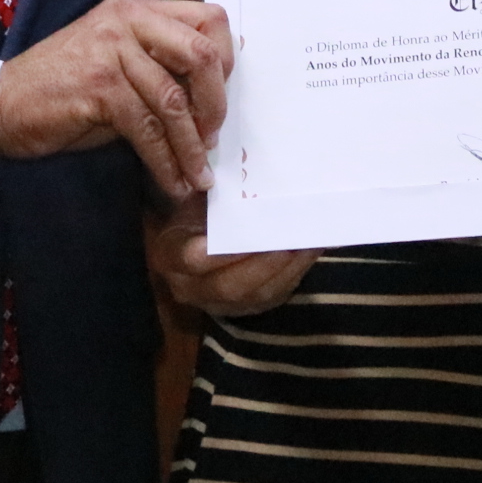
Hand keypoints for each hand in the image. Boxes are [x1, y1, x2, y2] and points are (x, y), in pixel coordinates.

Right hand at [0, 0, 229, 199]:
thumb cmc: (62, 86)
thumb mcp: (116, 59)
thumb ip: (157, 64)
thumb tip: (209, 101)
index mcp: (137, 10)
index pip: (209, 19)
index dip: (225, 61)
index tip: (218, 100)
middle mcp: (128, 21)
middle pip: (200, 55)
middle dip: (216, 105)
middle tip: (213, 140)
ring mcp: (112, 51)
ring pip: (173, 101)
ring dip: (190, 147)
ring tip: (197, 177)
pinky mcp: (99, 87)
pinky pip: (147, 130)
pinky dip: (164, 162)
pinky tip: (171, 181)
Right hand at [150, 192, 316, 317]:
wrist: (190, 250)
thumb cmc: (195, 218)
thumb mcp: (192, 203)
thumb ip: (213, 196)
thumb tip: (246, 173)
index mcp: (171, 256)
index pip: (193, 258)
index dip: (222, 251)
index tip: (249, 229)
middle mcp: (191, 287)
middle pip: (230, 285)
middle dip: (263, 263)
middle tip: (289, 240)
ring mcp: (221, 304)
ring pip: (256, 294)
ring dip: (287, 269)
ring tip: (307, 242)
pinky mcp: (248, 308)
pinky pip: (275, 295)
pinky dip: (296, 272)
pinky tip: (310, 250)